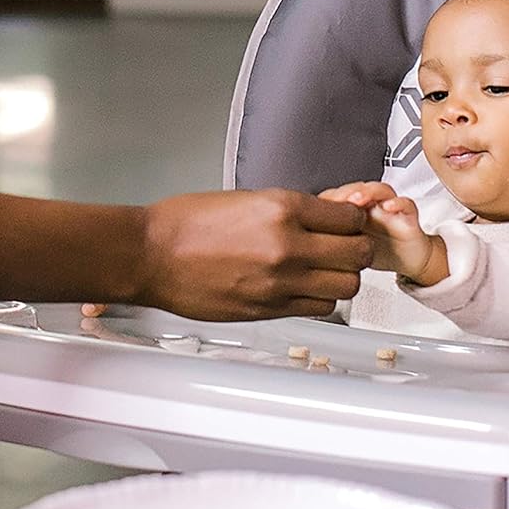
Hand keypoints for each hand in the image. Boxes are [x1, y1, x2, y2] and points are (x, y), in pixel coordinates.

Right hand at [91, 189, 372, 321]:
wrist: (151, 254)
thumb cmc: (185, 223)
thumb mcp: (244, 198)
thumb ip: (286, 210)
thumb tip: (320, 218)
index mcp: (281, 208)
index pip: (349, 216)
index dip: (353, 219)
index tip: (347, 221)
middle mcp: (288, 245)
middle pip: (358, 253)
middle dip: (356, 248)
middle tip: (344, 245)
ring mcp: (281, 282)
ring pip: (346, 286)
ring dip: (341, 277)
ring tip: (324, 269)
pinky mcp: (270, 309)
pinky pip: (319, 308)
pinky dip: (320, 298)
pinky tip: (303, 287)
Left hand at [321, 182, 446, 285]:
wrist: (408, 258)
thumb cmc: (376, 250)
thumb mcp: (348, 250)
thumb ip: (328, 243)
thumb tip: (301, 250)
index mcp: (352, 212)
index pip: (336, 198)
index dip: (325, 201)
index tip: (312, 210)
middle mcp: (370, 206)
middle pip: (355, 189)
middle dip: (343, 193)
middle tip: (335, 201)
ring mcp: (389, 209)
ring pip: (379, 189)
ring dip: (367, 192)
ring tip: (358, 200)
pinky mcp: (408, 216)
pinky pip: (406, 204)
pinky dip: (398, 203)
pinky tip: (389, 207)